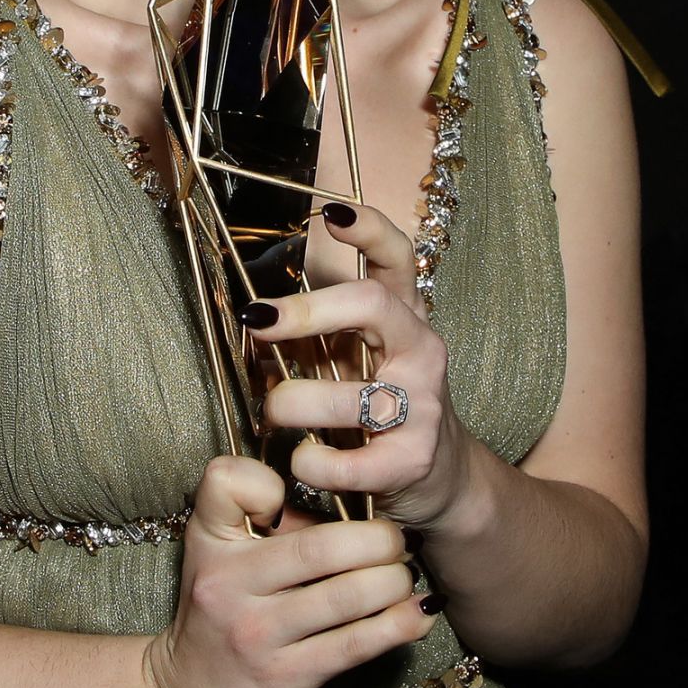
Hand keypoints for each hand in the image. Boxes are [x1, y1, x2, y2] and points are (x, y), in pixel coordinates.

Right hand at [143, 452, 435, 687]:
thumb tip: (348, 506)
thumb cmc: (217, 613)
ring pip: (345, 596)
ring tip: (406, 576)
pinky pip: (353, 645)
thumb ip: (263, 523)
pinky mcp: (283, 677)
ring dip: (393, 583)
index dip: (267, 481)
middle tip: (398, 540)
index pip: (227, 482)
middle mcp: (227, 583)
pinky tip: (417, 615)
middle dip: (377, 541)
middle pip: (319, 547)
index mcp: (210, 540)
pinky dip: (396, 626)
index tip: (301, 497)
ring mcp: (256, 632)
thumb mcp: (216, 555)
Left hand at [246, 203, 469, 531]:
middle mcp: (421, 350)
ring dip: (292, 404)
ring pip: (347, 395)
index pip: (396, 258)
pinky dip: (312, 463)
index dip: (368, 229)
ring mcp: (423, 405)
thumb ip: (310, 334)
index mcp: (403, 318)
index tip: (331, 211)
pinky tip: (302, 462)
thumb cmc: (378, 407)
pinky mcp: (413, 459)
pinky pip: (348, 463)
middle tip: (258, 322)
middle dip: (306, 310)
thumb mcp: (354, 358)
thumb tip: (249, 318)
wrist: (438, 477)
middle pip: (372, 304)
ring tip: (275, 414)